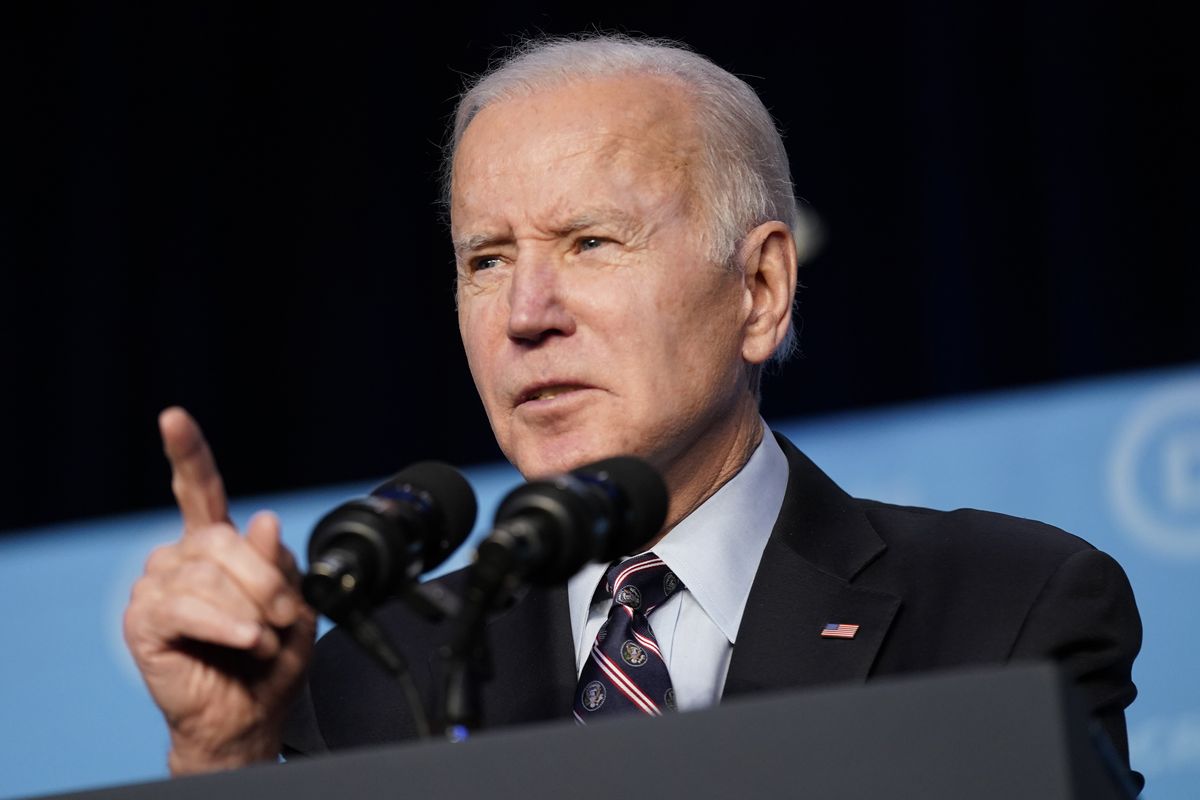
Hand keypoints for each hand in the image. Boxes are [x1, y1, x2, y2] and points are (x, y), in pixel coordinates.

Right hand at [123, 407, 315, 773]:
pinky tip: (246, 640)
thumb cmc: (270, 657)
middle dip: (267, 581)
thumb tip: (262, 520)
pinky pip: (187, 608)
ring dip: (251, 612)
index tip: (173, 418)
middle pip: (224, 541)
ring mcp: (157, 587)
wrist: (249, 713)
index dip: (187, 452)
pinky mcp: (144, 621)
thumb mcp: (294, 602)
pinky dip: (226, 625)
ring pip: (209, 577)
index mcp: (215, 544)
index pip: (198, 488)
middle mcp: (181, 557)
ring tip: (262, 639)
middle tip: (285, 617)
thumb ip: (278, 562)